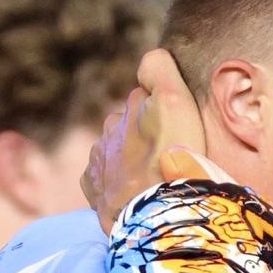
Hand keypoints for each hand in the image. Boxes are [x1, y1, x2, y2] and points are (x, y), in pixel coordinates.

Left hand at [82, 48, 212, 231]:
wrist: (153, 215)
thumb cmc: (170, 157)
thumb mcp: (174, 102)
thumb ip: (158, 69)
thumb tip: (150, 57)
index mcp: (130, 107)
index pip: (149, 97)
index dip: (166, 110)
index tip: (179, 127)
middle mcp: (109, 128)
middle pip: (130, 123)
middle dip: (144, 133)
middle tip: (169, 154)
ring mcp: (98, 160)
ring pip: (116, 151)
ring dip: (131, 160)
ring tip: (154, 178)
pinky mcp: (93, 188)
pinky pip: (102, 178)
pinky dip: (115, 182)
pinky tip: (133, 193)